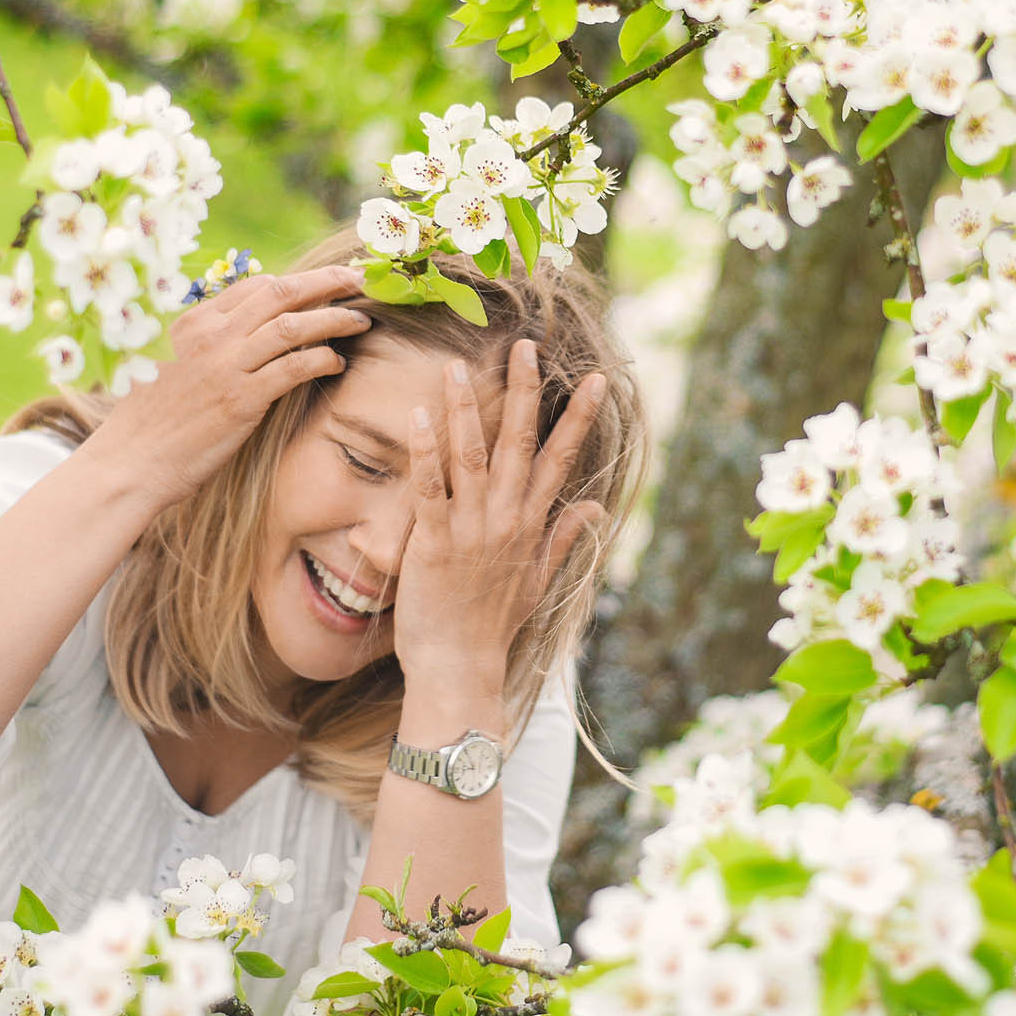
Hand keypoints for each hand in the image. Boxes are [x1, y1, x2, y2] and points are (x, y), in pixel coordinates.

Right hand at [84, 264, 371, 512]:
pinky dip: (322, 358)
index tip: (326, 283)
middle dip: (326, 282)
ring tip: (360, 321)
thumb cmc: (152, 420)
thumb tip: (246, 334)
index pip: (257, 285)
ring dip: (334, 318)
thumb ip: (208, 343)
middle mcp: (212, 335)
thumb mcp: (173, 364)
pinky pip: (294, 367)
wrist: (130, 461)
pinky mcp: (241, 400)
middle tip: (357, 282)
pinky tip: (337, 363)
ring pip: (294, 325)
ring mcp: (227, 365)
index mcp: (195, 321)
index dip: (298, 280)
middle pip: (281, 292)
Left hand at [395, 339, 608, 695]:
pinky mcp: (432, 543)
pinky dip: (425, 452)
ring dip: (467, 408)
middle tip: (524, 347)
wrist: (459, 668)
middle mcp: (505, 520)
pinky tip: (419, 416)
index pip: (562, 460)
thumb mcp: (537, 582)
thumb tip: (595, 510)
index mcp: (530, 525)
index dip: (579, 418)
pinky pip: (429, 489)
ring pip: (472, 456)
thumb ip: (563, 540)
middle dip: (524, 393)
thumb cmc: (492, 627)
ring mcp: (470, 530)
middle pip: (520, 444)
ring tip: (459, 366)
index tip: (596, 381)